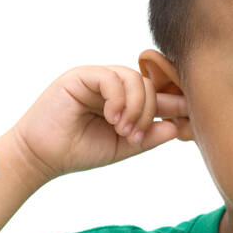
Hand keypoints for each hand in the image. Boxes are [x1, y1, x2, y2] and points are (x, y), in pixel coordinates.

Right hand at [10, 65, 189, 181]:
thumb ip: (147, 136)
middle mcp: (111, 86)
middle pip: (148, 84)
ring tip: (122, 130)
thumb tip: (176, 126)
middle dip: (149, 111)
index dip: (173, 103)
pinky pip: (111, 77)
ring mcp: (96, 78)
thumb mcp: (122, 146)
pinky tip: (111, 118)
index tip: (190, 116)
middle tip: (134, 136)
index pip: (154, 94)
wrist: (42, 157)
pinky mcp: (80, 76)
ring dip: (135, 107)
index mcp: (122, 100)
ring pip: (133, 78)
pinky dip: (118, 99)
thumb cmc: (78, 151)